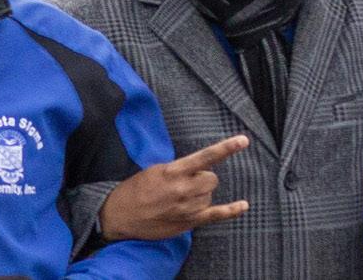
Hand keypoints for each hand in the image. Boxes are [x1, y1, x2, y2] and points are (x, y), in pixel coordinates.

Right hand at [99, 135, 250, 240]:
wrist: (118, 215)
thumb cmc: (135, 190)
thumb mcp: (154, 171)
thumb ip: (178, 169)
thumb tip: (198, 170)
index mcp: (172, 172)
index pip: (205, 157)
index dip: (226, 148)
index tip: (244, 140)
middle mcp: (182, 189)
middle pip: (212, 179)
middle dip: (203, 179)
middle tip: (185, 183)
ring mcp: (187, 207)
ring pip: (210, 195)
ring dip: (201, 194)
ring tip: (180, 199)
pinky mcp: (188, 222)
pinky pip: (216, 214)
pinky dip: (232, 210)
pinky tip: (244, 205)